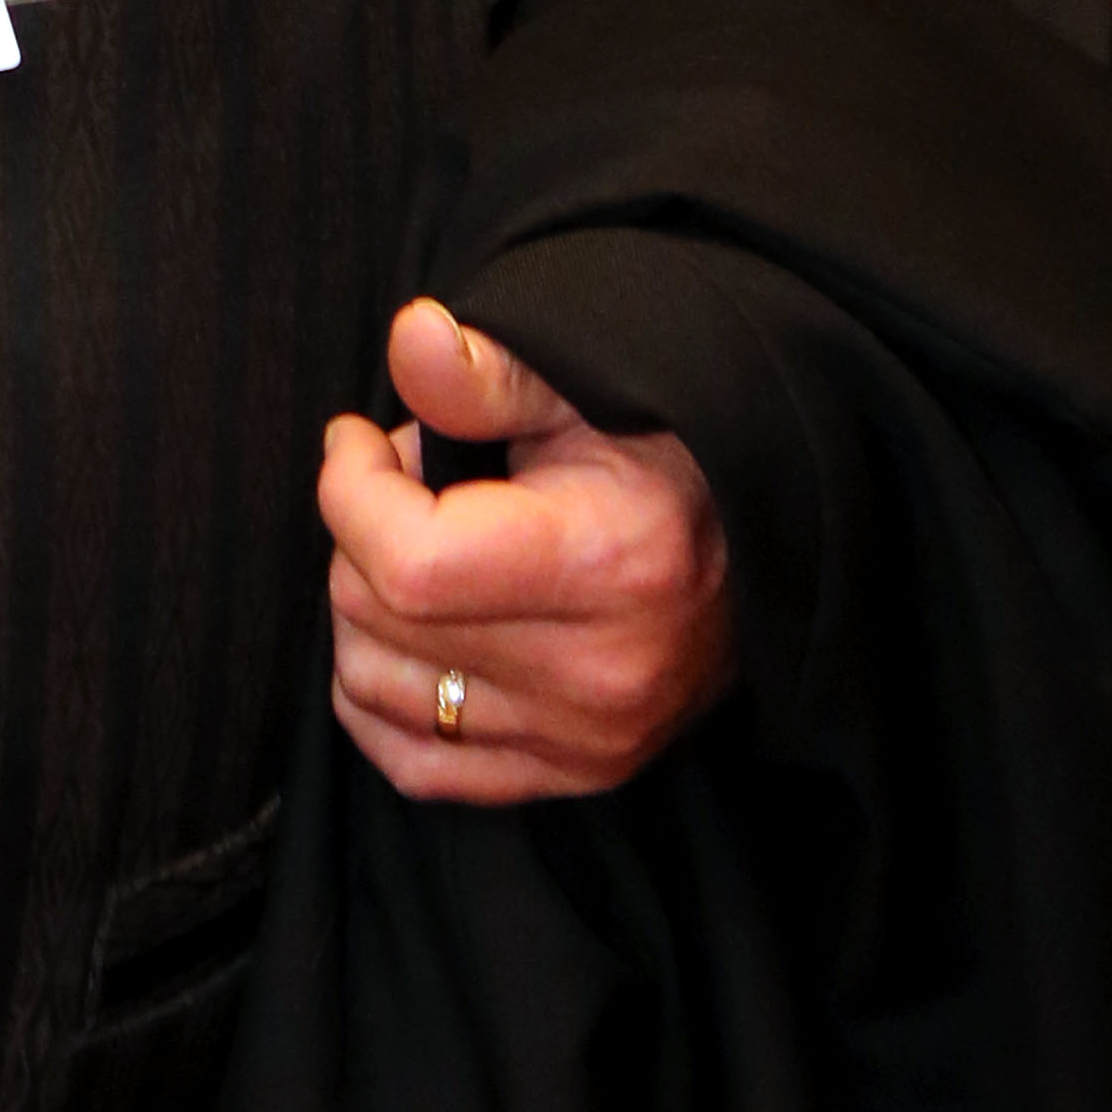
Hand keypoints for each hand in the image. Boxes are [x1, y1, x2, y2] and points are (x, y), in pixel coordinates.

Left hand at [319, 297, 734, 805]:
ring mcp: (585, 740)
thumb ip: (486, 373)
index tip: (358, 441)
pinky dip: (381, 696)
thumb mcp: (581, 388)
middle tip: (411, 483)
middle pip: (380, 614)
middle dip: (362, 530)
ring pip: (372, 685)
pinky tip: (410, 632)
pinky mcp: (573, 775)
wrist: (761, 544)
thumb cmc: (659, 454)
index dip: (351, 488)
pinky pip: (412, 762)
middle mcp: (596, 673)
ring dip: (367, 608)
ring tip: (424, 548)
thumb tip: (412, 336)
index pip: (408, 561)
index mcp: (605, 565)